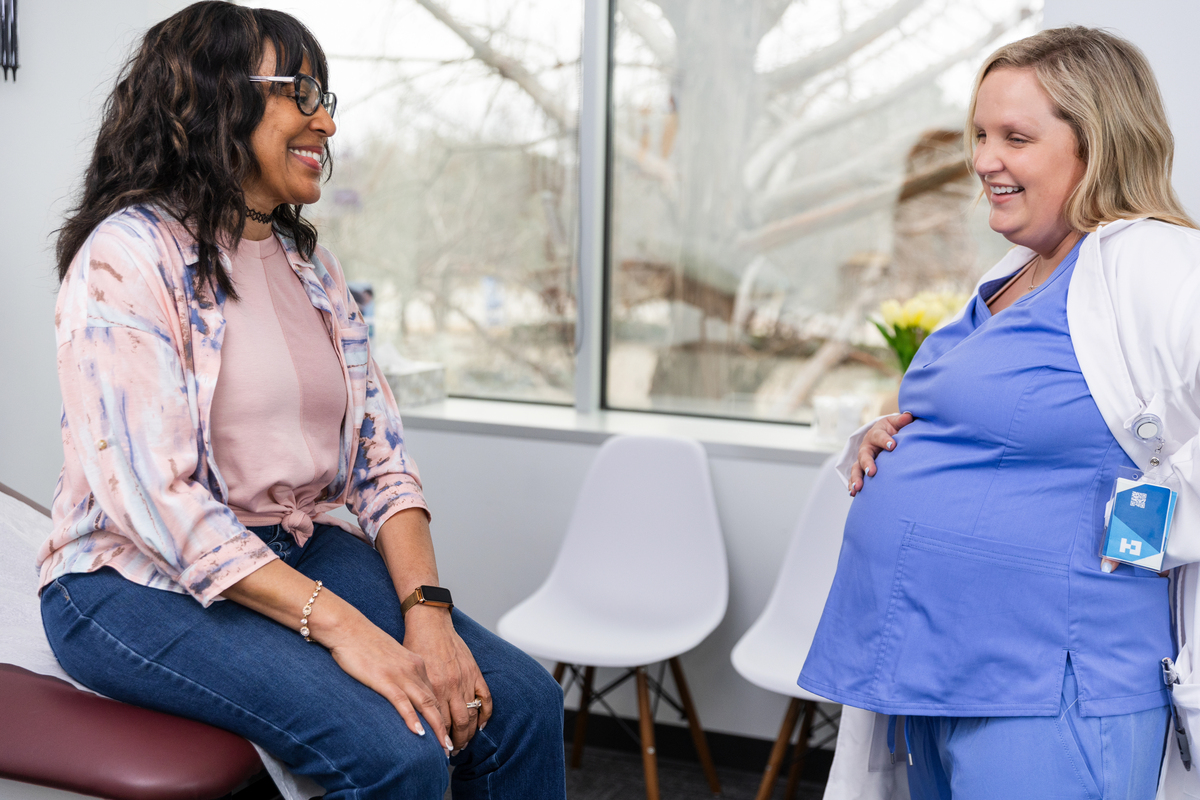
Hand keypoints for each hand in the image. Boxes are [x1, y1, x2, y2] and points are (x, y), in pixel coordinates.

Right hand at [323, 611, 452, 753]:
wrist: (348, 628)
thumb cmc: (365, 644)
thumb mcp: (391, 658)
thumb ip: (400, 673)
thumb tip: (403, 691)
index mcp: (416, 664)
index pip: (434, 694)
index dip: (442, 715)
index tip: (446, 732)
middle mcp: (414, 669)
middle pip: (434, 702)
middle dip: (445, 727)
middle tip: (450, 748)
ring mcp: (400, 674)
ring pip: (425, 704)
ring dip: (436, 728)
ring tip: (442, 747)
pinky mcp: (384, 679)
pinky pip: (402, 702)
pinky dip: (412, 719)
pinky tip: (418, 733)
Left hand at [403, 606, 492, 753]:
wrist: (429, 623)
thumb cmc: (415, 646)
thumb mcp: (410, 674)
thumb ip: (415, 695)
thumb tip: (414, 719)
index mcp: (432, 688)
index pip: (439, 724)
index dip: (439, 740)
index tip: (437, 750)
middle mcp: (450, 686)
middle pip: (458, 724)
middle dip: (456, 742)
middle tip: (452, 751)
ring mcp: (465, 679)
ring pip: (472, 715)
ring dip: (469, 733)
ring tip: (464, 742)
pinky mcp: (474, 672)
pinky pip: (485, 698)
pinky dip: (485, 714)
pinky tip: (481, 725)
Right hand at [849, 412, 914, 496]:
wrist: (882, 435)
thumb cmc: (891, 429)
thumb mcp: (895, 423)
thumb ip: (902, 420)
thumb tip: (909, 416)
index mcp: (875, 434)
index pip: (879, 436)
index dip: (885, 440)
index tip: (893, 445)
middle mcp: (866, 447)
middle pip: (864, 455)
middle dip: (867, 463)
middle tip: (872, 472)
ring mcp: (862, 459)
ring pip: (856, 468)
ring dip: (856, 478)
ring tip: (858, 488)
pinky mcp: (861, 468)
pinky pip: (855, 477)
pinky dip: (853, 485)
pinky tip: (854, 494)